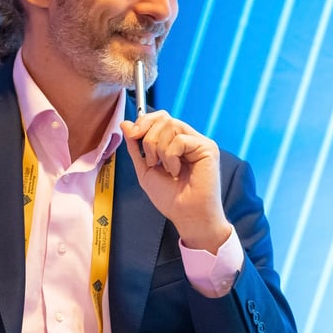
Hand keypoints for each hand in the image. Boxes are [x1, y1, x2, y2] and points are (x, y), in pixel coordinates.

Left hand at [120, 111, 231, 253]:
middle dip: (148, 136)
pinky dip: (171, 157)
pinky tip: (176, 171)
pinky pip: (180, 140)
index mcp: (174, 143)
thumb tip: (125, 124)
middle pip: (164, 118)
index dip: (143, 121)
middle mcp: (188, 139)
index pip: (160, 118)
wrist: (186, 215)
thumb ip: (134, 147)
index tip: (132, 135)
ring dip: (159, 149)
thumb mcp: (144, 170)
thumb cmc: (170, 198)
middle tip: (150, 159)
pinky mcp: (208, 148)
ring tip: (165, 168)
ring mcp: (198, 143)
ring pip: (171, 125)